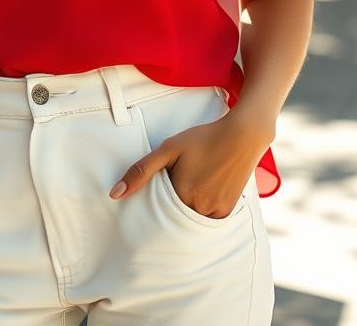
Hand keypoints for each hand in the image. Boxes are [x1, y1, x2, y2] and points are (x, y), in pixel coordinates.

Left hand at [108, 112, 273, 217]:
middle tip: (180, 179)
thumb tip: (114, 194)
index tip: (159, 185)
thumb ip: (141, 170)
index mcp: (181, 194)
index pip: (157, 208)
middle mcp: (198, 208)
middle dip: (169, 204)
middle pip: (173, 214)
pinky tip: (204, 189)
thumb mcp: (169, 148)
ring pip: (189, 218)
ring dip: (185, 207)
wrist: (241, 136)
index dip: (155, 197)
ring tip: (192, 182)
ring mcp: (215, 212)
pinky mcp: (227, 211)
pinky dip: (201, 209)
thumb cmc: (202, 138)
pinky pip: (206, 219)